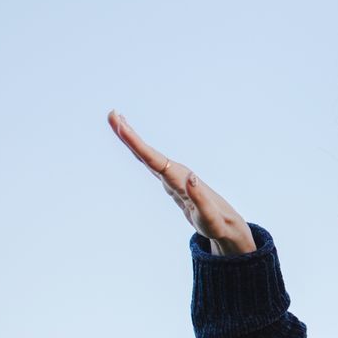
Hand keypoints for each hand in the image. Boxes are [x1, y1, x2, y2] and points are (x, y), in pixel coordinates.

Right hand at [107, 109, 257, 255]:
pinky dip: (141, 153)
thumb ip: (199, 198)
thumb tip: (190, 177)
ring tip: (118, 122)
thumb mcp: (208, 216)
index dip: (137, 144)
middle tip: (112, 114)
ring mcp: (173, 177)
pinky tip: (135, 146)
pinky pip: (152, 163)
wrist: (226, 224)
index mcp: (181, 179)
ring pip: (148, 155)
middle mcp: (176, 174)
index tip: (122, 126)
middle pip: (148, 152)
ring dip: (133, 140)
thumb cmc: (217, 222)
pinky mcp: (172, 182)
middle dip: (129, 135)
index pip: (154, 159)